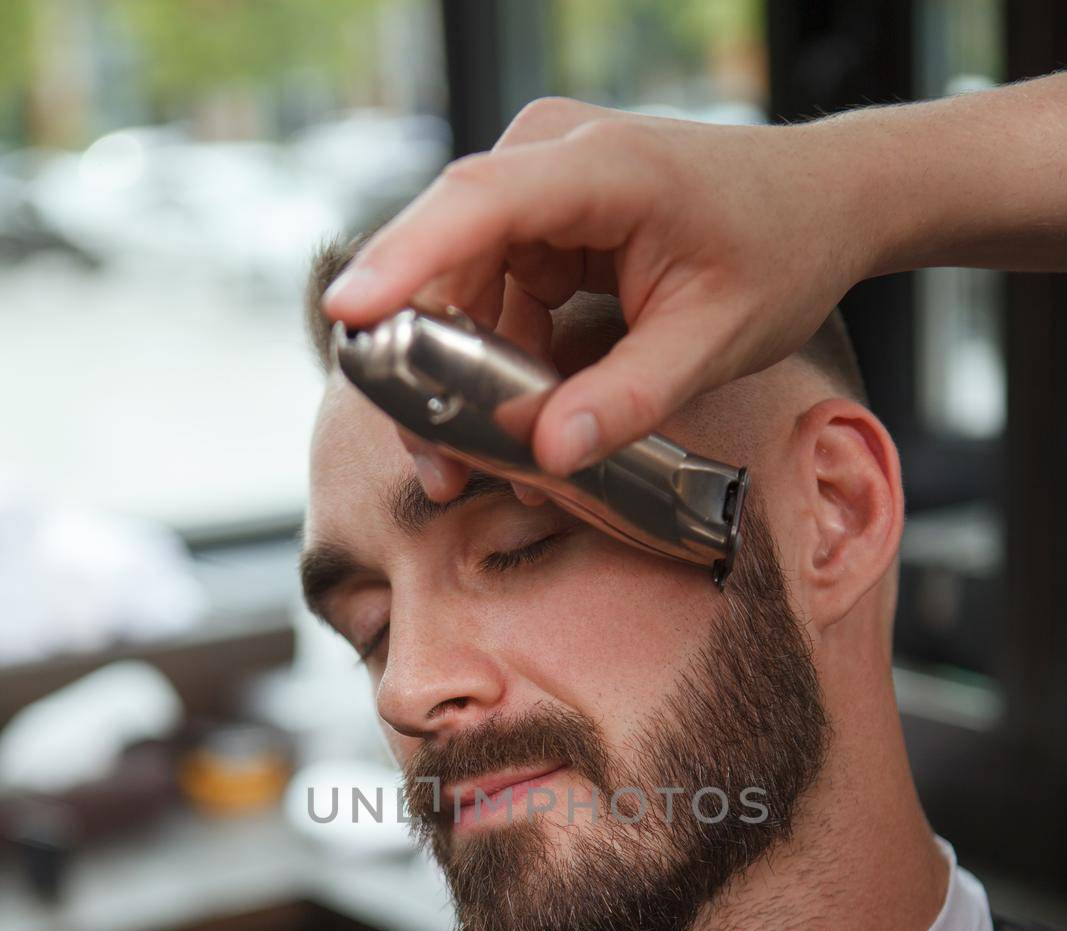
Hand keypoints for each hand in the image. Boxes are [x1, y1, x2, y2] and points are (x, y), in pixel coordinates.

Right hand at [321, 97, 875, 496]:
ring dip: (456, 380)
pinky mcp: (538, 225)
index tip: (348, 315)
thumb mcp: (716, 339)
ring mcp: (538, 189)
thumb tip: (547, 456)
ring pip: (458, 290)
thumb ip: (631, 398)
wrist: (820, 203)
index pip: (479, 206)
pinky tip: (511, 424)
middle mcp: (550, 160)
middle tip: (436, 467)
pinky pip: (489, 299)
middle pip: (447, 261)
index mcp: (601, 169)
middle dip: (427, 367)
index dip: (405, 262)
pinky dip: (492, 364)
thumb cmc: (779, 252)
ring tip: (470, 469)